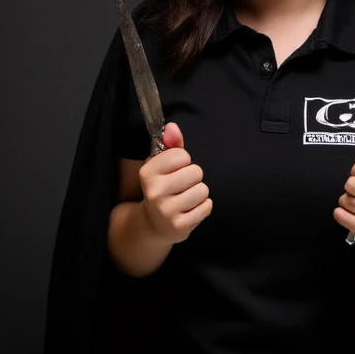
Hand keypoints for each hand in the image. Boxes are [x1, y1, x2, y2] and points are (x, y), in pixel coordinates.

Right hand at [138, 122, 211, 243]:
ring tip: (186, 198)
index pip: (181, 155)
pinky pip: (207, 206)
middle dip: (193, 177)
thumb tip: (172, 127)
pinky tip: (190, 209)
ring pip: (203, 190)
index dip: (183, 161)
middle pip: (196, 172)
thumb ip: (170, 144)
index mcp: (147, 173)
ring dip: (199, 193)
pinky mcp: (179, 226)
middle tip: (182, 185)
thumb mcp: (161, 164)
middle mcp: (154, 192)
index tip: (175, 170)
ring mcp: (166, 211)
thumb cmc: (162, 187)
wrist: (154, 224)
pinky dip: (203, 207)